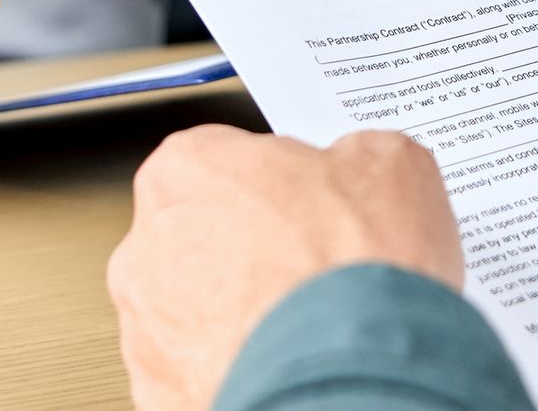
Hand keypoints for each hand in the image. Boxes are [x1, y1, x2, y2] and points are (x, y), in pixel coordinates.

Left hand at [108, 127, 462, 410]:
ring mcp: (146, 325)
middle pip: (204, 232)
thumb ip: (355, 152)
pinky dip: (237, 366)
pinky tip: (289, 364)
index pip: (227, 157)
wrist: (353, 382)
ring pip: (195, 307)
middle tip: (317, 268)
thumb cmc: (356, 275)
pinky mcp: (158, 390)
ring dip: (242, 311)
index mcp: (189, 168)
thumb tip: (362, 167)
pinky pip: (198, 367)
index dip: (282, 181)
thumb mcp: (391, 166)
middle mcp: (149, 244)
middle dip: (255, 249)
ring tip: (309, 326)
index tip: (316, 202)